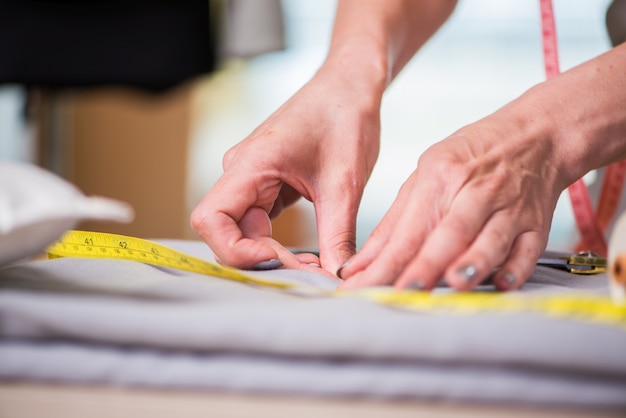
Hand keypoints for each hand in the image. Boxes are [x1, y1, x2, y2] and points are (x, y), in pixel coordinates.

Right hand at [191, 66, 381, 275]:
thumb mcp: (345, 184)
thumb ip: (338, 236)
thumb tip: (338, 280)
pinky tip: (311, 253)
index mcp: (251, 163)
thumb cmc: (346, 119)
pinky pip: (259, 222)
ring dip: (272, 254)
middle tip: (309, 271)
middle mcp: (241, 172)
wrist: (350, 86)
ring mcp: (251, 178)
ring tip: (314, 264)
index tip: (276, 260)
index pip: (210, 219)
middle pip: (226, 232)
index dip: (234, 250)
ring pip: (244, 231)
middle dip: (261, 259)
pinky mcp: (265, 184)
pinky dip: (279, 243)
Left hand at [338, 111, 563, 290]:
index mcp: (441, 177)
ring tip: (455, 284)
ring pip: (491, 239)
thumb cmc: (473, 157)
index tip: (365, 287)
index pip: (409, 229)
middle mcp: (476, 191)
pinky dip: (517, 267)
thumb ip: (392, 226)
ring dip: (473, 263)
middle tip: (404, 293)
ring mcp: (510, 207)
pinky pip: (529, 249)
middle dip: (426, 265)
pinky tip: (504, 284)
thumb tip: (360, 266)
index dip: (387, 262)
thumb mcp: (425, 176)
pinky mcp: (536, 224)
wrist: (537, 136)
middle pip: (450, 233)